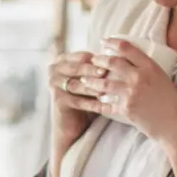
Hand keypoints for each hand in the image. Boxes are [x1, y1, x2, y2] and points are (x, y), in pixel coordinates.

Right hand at [47, 50, 106, 176]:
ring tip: (111, 90)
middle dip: (95, 71)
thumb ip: (99, 65)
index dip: (99, 59)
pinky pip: (78, 101)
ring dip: (95, 87)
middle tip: (109, 74)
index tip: (116, 61)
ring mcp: (53, 85)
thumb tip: (123, 53)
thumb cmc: (86, 96)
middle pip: (78, 68)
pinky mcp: (57, 101)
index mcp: (62, 59)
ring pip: (77, 84)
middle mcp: (54, 70)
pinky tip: (107, 107)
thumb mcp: (91, 77)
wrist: (73, 122)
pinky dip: (93, 104)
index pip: (83, 56)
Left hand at [93, 37, 176, 176]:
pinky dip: (98, 102)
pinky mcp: (126, 109)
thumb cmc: (172, 102)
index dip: (112, 42)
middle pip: (112, 63)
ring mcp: (131, 93)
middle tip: (92, 60)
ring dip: (91, 81)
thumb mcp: (162, 79)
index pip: (127, 48)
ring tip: (84, 80)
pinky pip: (107, 104)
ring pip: (104, 83)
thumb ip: (147, 71)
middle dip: (98, 60)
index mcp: (150, 66)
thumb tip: (133, 63)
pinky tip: (92, 101)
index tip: (104, 42)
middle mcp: (139, 77)